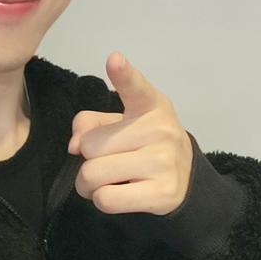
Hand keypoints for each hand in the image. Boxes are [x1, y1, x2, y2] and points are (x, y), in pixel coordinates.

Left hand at [68, 52, 193, 215]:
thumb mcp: (120, 123)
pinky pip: (106, 199)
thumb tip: (74, 146)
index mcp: (149, 105)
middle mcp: (160, 130)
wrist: (185, 178)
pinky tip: (118, 193)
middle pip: (90, 147)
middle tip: (103, 163)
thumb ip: (90, 123)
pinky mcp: (163, 193)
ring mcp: (164, 162)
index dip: (123, 74)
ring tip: (107, 180)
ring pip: (93, 175)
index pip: (135, 86)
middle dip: (86, 160)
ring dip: (88, 184)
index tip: (114, 59)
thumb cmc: (143, 146)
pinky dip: (101, 199)